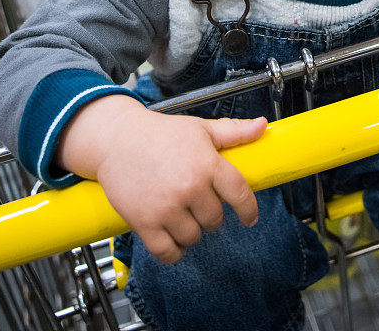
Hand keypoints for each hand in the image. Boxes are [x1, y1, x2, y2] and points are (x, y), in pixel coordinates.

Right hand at [58, 95, 266, 262]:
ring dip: (191, 231)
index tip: (249, 218)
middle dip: (211, 214)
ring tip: (181, 213)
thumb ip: (234, 131)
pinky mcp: (144, 223)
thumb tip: (262, 126)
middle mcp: (190, 187)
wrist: (116, 139)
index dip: (248, 209)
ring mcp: (167, 207)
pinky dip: (173, 251)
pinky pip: (168, 252)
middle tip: (198, 201)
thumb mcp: (200, 128)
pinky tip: (172, 237)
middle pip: (215, 219)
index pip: (239, 193)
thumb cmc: (160, 133)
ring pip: (193, 237)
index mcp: (207, 163)